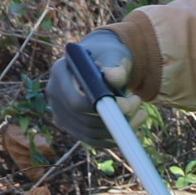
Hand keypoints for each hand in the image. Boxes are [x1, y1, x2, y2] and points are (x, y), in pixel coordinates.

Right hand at [49, 29, 132, 148]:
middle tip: (138, 105)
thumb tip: (113, 78)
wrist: (103, 63)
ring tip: (141, 114)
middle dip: (114, 119)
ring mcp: (60, 112)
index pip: (76, 101)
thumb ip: (115, 66)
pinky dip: (112, 139)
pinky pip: (90, 139)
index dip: (102, 108)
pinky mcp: (70, 126)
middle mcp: (54, 94)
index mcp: (60, 72)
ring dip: (118, 130)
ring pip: (88, 133)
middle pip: (82, 119)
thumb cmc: (108, 56)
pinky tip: (132, 128)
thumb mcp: (114, 55)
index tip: (128, 104)